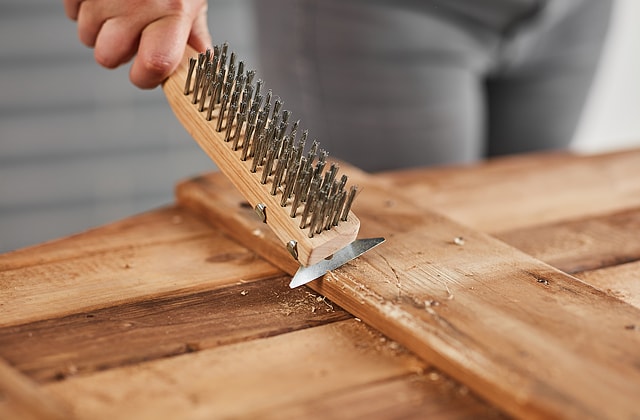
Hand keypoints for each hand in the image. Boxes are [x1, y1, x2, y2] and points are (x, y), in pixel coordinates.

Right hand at [64, 0, 211, 88]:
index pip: (153, 66)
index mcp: (172, 13)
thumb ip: (193, 30)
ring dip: (99, 28)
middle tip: (131, 34)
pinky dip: (83, 7)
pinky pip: (71, 11)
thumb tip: (202, 61)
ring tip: (119, 7)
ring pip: (86, 36)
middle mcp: (138, 3)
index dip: (146, 77)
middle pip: (108, 57)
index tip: (146, 72)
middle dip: (117, 52)